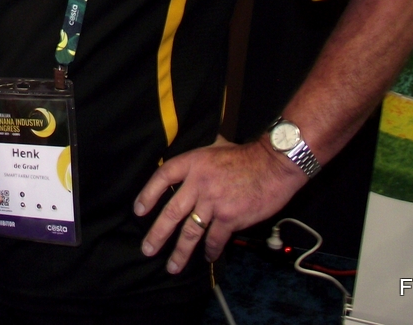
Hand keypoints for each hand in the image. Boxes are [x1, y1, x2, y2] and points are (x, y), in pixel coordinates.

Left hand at [133, 136, 306, 273]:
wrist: (274, 165)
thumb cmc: (246, 155)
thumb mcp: (217, 146)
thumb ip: (201, 157)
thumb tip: (192, 162)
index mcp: (192, 163)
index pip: (162, 178)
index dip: (148, 195)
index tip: (138, 211)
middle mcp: (198, 183)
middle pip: (171, 212)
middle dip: (157, 234)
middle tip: (147, 250)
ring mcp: (213, 202)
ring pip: (191, 231)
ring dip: (180, 252)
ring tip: (172, 266)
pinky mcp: (230, 218)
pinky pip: (215, 238)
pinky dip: (211, 250)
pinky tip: (208, 257)